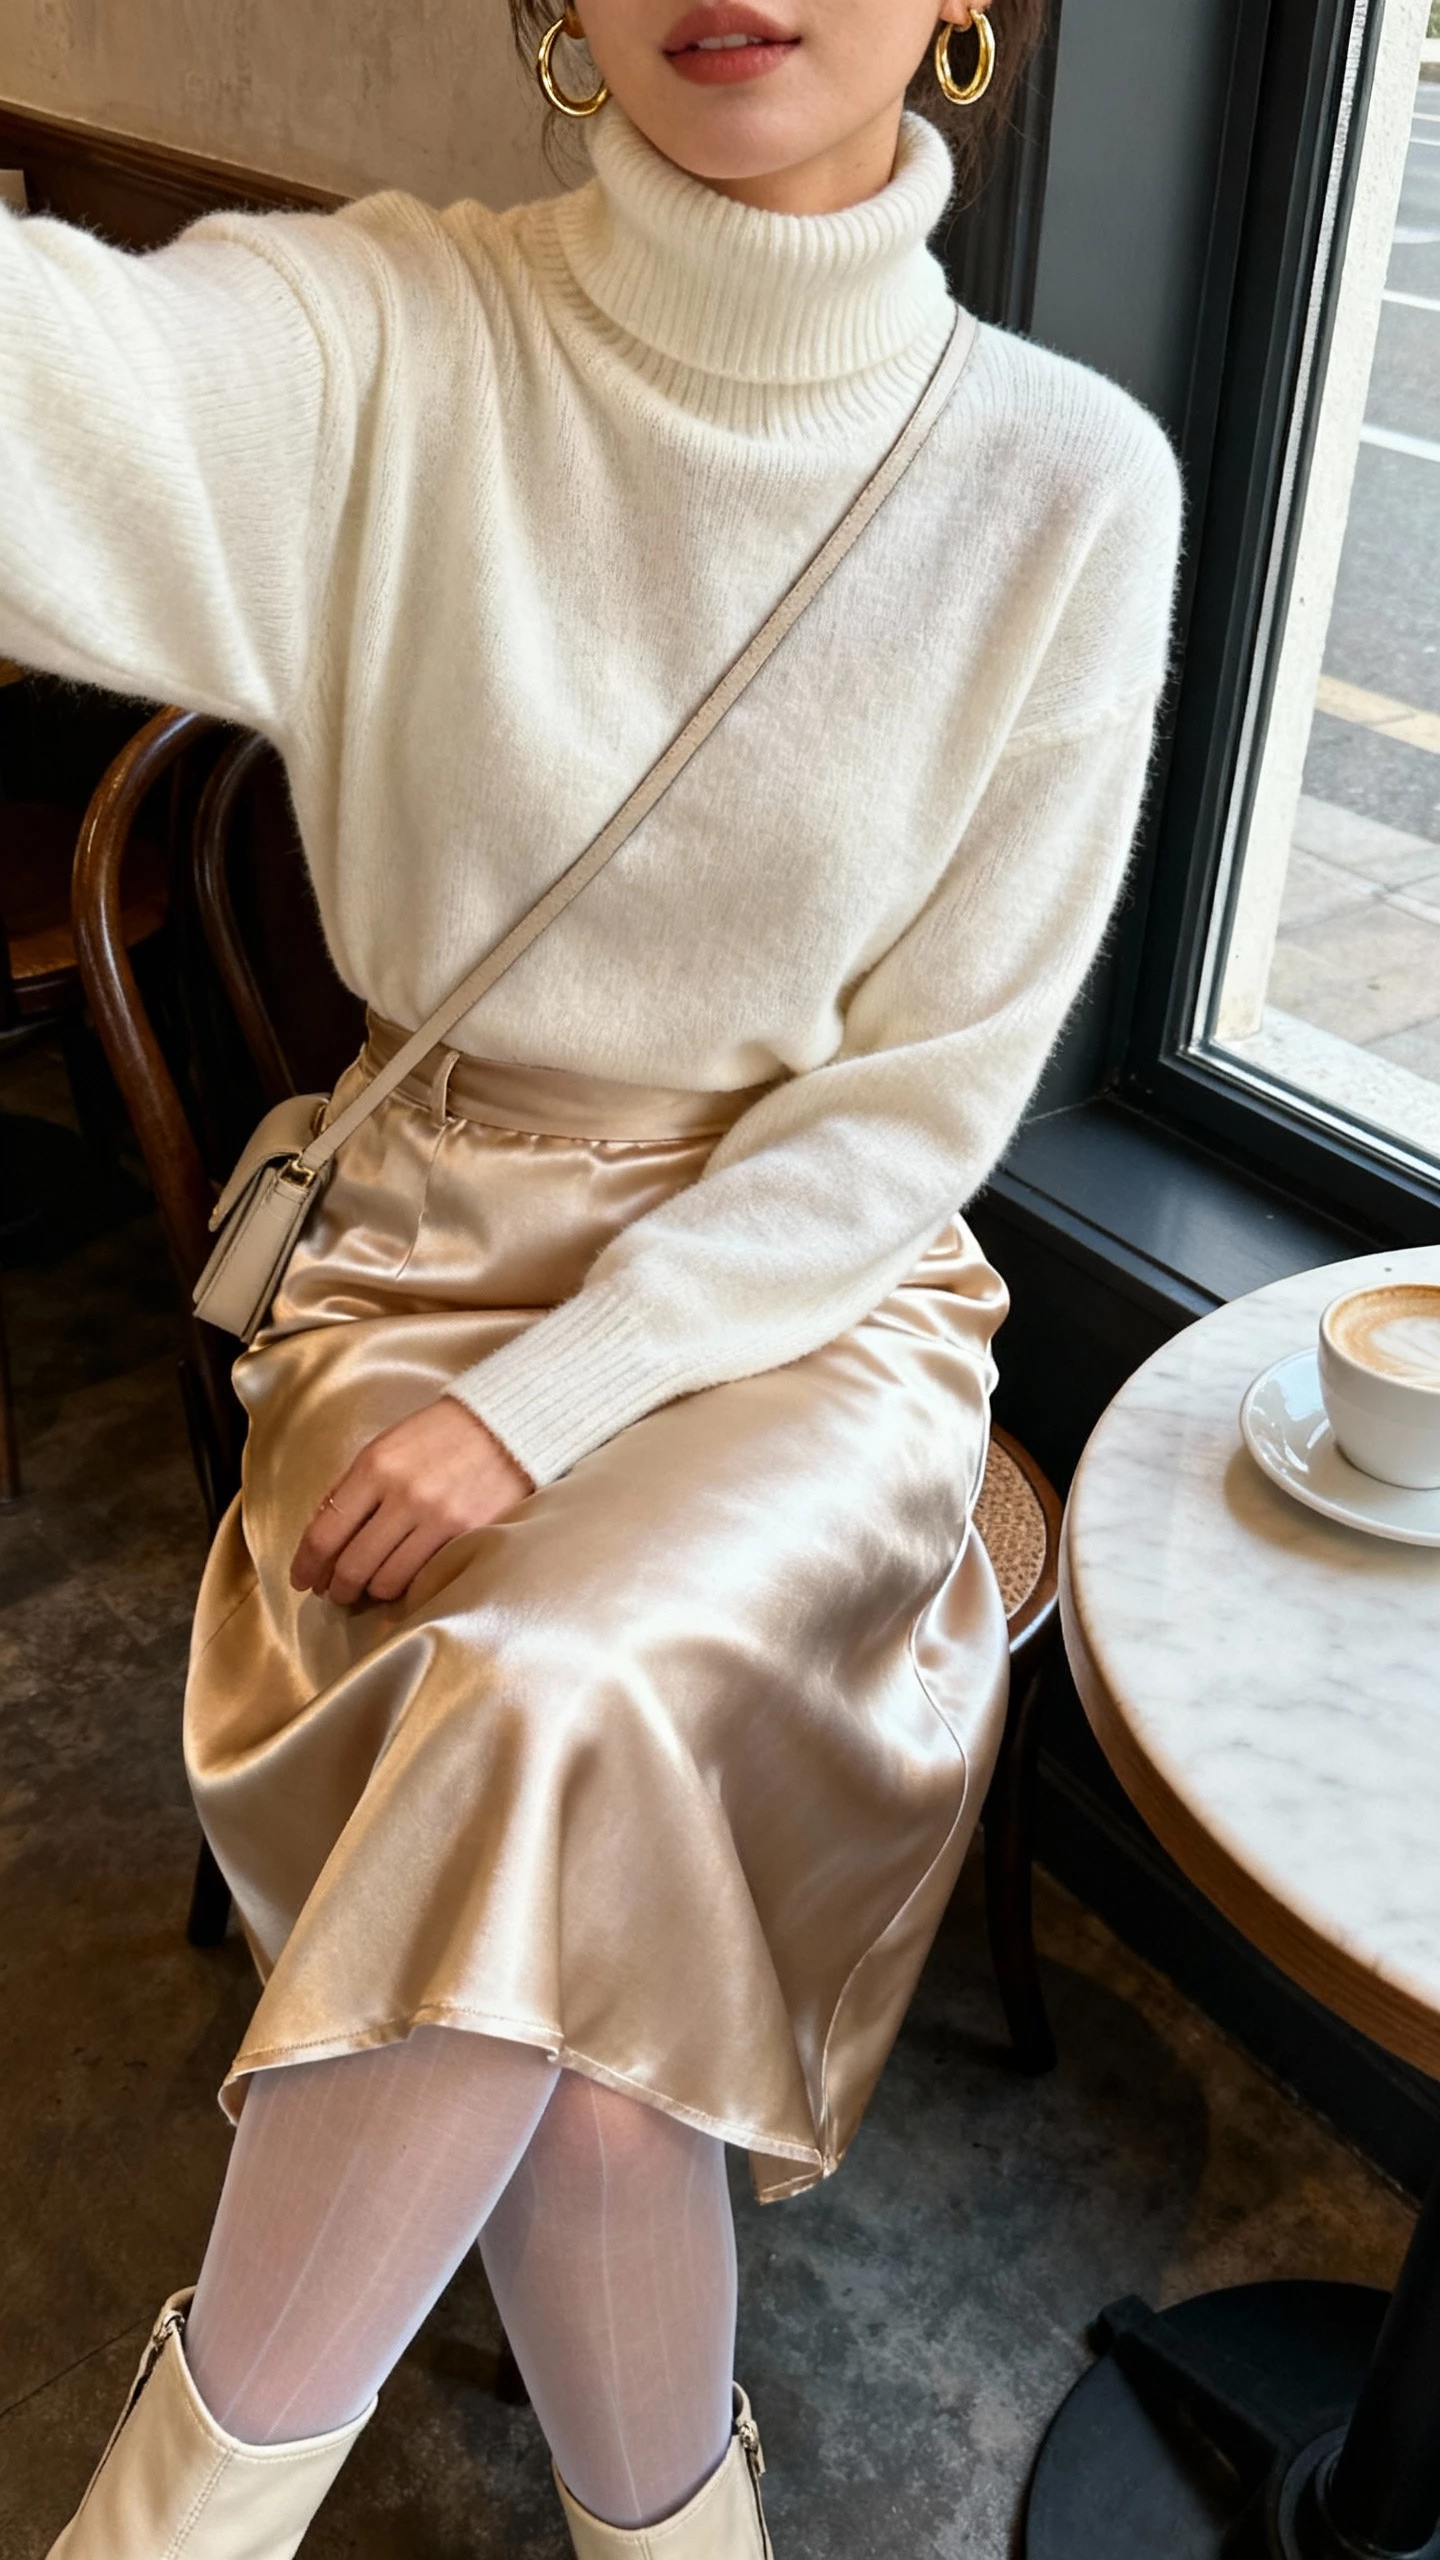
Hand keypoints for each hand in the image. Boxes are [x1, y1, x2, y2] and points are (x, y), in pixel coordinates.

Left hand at [290, 1398, 533, 1605]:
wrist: (506, 1428)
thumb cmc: (439, 1436)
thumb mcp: (384, 1447)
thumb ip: (349, 1487)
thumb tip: (319, 1532)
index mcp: (375, 1467)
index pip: (326, 1531)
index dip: (307, 1564)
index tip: (302, 1580)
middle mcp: (404, 1495)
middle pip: (352, 1564)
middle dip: (337, 1587)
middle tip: (335, 1592)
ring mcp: (438, 1519)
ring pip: (386, 1580)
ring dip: (371, 1591)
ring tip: (370, 1587)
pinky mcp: (468, 1535)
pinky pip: (424, 1578)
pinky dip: (407, 1586)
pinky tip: (402, 1580)